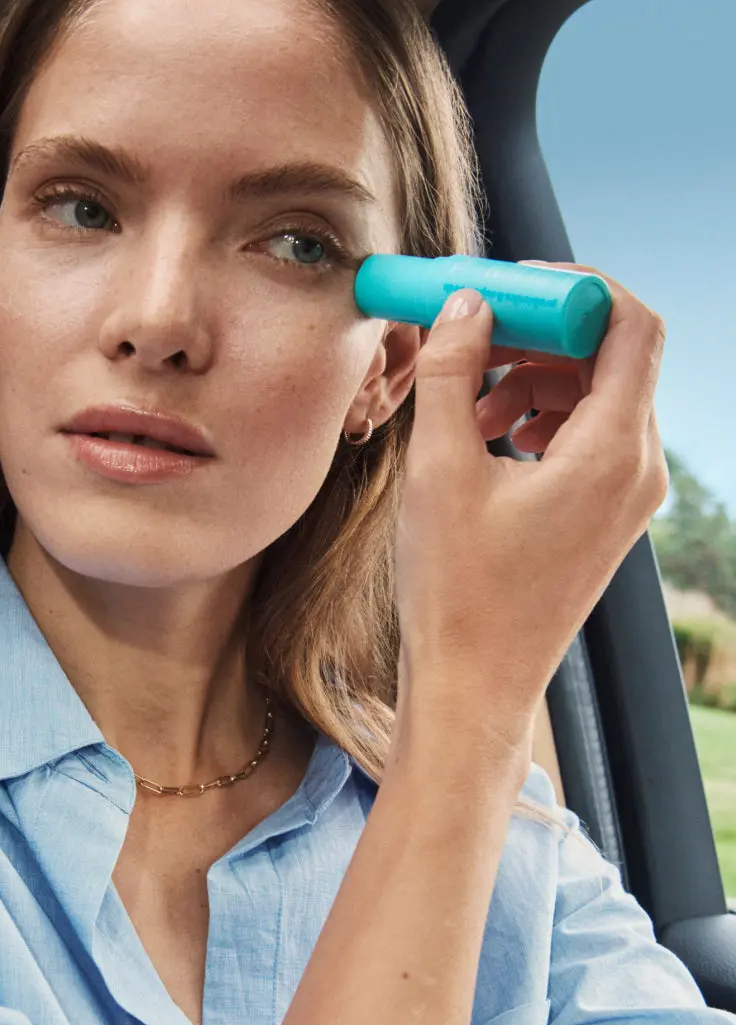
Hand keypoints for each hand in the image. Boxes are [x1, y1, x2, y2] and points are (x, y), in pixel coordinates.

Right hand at [392, 263, 668, 740]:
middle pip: (613, 356)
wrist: (473, 686)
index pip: (630, 324)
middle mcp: (637, 471)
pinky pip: (588, 438)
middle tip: (476, 329)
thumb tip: (465, 306)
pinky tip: (487, 436)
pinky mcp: (605, 517)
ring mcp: (626, 498)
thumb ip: (452, 372)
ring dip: (536, 377)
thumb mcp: (439, 470)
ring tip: (469, 401)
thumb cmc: (457, 593)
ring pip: (597, 396)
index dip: (573, 288)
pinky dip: (541, 418)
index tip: (510, 287)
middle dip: (542, 333)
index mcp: (612, 453)